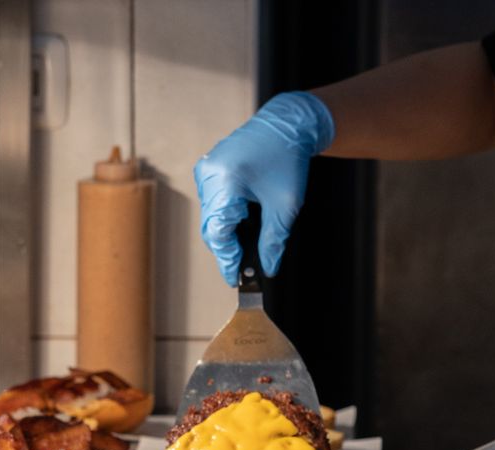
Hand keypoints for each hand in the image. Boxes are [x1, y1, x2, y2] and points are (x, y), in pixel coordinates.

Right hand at [193, 92, 334, 284]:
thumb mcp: (285, 207)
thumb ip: (273, 241)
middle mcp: (208, 175)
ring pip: (212, 218)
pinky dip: (228, 219)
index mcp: (224, 181)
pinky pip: (214, 204)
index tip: (237, 280)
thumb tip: (267, 268)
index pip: (218, 234)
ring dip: (228, 235)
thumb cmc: (288, 158)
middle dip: (229, 250)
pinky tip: (244, 227)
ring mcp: (206, 171)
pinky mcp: (210, 170)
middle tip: (247, 270)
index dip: (228, 261)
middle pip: (212, 228)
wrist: (288, 124)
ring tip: (249, 249)